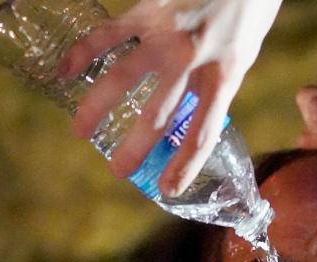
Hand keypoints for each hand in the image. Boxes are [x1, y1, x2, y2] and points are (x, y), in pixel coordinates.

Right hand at [59, 0, 281, 195]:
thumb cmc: (250, 7)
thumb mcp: (243, 52)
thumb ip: (217, 78)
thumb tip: (191, 105)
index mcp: (226, 73)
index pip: (203, 132)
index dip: (185, 165)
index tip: (168, 188)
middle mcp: (195, 57)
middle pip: (158, 114)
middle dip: (134, 147)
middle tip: (116, 171)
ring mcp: (167, 33)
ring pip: (125, 77)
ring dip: (99, 107)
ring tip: (81, 130)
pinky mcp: (147, 10)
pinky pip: (110, 34)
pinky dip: (84, 52)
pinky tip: (65, 70)